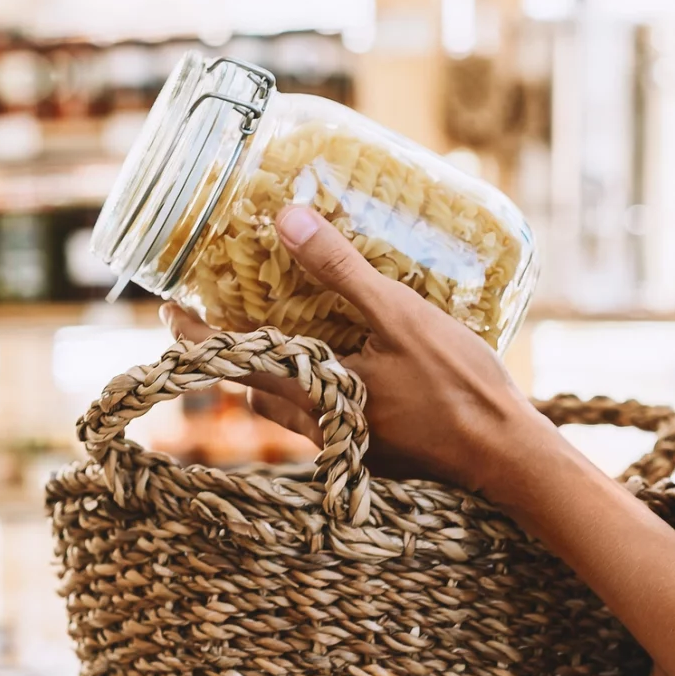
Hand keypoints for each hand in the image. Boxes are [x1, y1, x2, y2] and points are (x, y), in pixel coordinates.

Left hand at [158, 204, 559, 499]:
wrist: (506, 458)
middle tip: (221, 313)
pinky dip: (316, 384)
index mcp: (312, 391)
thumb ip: (339, 269)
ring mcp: (347, 443)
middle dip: (234, 351)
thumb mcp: (398, 316)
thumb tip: (285, 217)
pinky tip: (343, 362)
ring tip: (280, 332)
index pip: (233, 360)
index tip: (168, 308)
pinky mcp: (375, 450)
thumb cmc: (457, 387)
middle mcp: (319, 425)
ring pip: (292, 404)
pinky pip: (327, 413)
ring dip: (276, 371)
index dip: (196, 334)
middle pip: (256, 386)